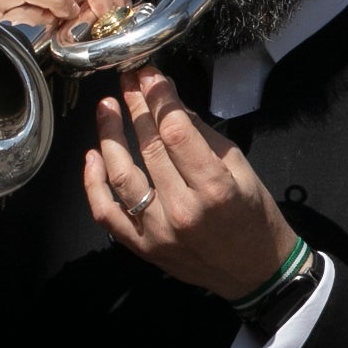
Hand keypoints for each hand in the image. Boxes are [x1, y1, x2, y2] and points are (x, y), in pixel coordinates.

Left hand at [85, 67, 298, 298]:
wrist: (255, 272)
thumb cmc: (254, 216)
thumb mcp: (242, 169)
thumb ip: (203, 136)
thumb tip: (170, 103)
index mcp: (215, 189)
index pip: (176, 132)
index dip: (159, 98)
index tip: (149, 74)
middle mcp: (183, 211)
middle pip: (149, 148)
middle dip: (136, 107)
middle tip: (127, 80)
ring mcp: (158, 232)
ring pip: (122, 176)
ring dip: (110, 136)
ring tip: (106, 107)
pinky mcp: (142, 247)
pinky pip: (107, 213)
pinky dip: (94, 184)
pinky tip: (93, 155)